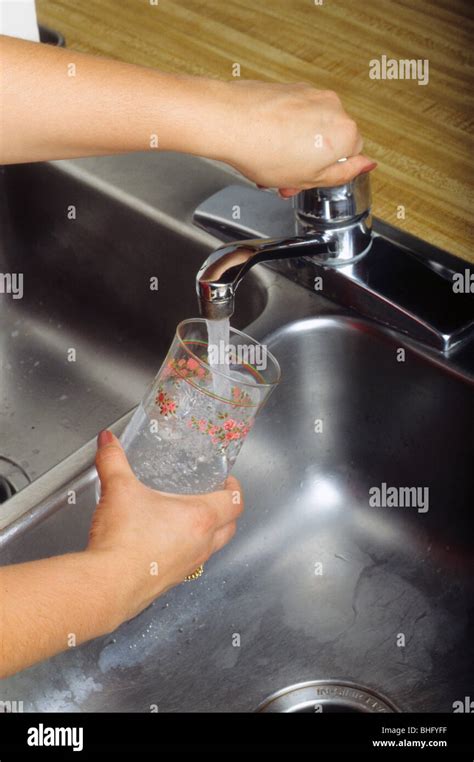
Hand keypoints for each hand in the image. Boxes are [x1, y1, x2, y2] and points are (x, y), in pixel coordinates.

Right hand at [89, 430, 242, 620]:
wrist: (107, 585)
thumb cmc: (123, 541)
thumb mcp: (118, 489)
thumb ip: (114, 460)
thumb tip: (108, 441)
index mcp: (200, 519)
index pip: (235, 502)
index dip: (235, 489)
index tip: (227, 480)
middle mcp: (201, 545)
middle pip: (229, 527)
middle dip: (226, 512)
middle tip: (213, 497)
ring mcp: (189, 566)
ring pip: (211, 548)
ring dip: (207, 534)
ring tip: (186, 519)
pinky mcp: (171, 582)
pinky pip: (189, 564)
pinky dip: (185, 552)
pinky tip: (162, 544)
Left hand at [212, 80, 375, 195]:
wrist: (229, 121)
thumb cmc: (263, 151)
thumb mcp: (309, 179)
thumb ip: (343, 174)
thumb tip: (365, 165)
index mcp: (345, 133)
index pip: (351, 157)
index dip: (327, 173)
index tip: (309, 179)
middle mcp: (333, 107)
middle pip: (329, 141)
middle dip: (308, 162)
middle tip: (286, 176)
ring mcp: (310, 94)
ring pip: (309, 129)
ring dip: (293, 148)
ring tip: (270, 162)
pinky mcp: (290, 88)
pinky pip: (293, 115)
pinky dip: (282, 130)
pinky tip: (265, 143)